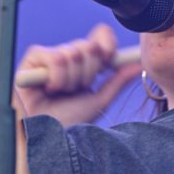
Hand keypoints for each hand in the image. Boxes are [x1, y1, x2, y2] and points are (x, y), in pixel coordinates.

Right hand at [14, 23, 141, 126]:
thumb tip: (139, 65)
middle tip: (79, 89)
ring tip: (61, 94)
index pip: (100, 36)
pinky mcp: (33, 58)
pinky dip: (57, 78)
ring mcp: (50, 55)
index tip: (108, 62)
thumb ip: (118, 81)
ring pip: (73, 54)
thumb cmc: (70, 121)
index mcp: (84, 63)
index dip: (107, 44)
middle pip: (89, 46)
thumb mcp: (100, 100)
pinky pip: (55, 58)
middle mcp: (68, 55)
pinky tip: (49, 89)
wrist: (49, 137)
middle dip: (89, 73)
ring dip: (72, 81)